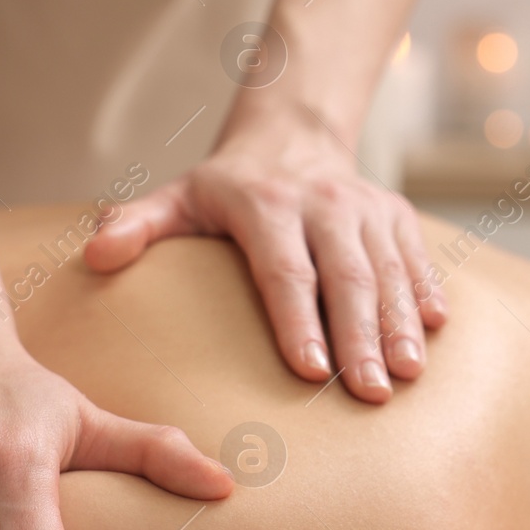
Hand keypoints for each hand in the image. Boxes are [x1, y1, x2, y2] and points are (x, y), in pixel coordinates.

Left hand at [84, 112, 446, 402]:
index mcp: (267, 204)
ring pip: (388, 270)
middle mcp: (324, 201)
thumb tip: (94, 256)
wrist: (294, 137)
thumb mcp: (177, 198)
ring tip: (406, 375)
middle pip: (347, 276)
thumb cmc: (227, 189)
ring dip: (400, 324)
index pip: (286, 270)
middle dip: (361, 336)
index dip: (299, 321)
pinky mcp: (397, 213)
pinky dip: (427, 292)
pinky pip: (417, 257)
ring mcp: (366, 206)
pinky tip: (435, 332)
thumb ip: (137, 225)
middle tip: (370, 392)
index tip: (310, 372)